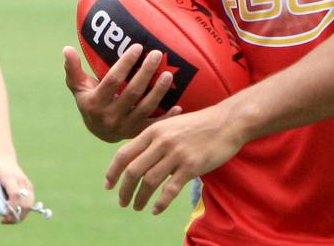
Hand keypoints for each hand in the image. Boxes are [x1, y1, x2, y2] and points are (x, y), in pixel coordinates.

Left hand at [0, 157, 33, 223]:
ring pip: (29, 204)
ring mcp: (26, 184)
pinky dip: (23, 211)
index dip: (11, 207)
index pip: (15, 195)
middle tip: (4, 220)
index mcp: (10, 177)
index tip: (4, 215)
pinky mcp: (29, 187)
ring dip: (21, 215)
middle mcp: (21, 181)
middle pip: (25, 203)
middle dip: (17, 215)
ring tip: (9, 219)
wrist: (3, 156)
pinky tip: (13, 213)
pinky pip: (30, 202)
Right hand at [63, 43, 178, 142]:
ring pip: (145, 108)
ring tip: (169, 74)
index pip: (113, 80)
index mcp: (95, 103)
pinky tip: (179, 105)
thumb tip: (66, 48)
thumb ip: (73, 68)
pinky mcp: (137, 133)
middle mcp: (110, 117)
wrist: (98, 131)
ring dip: (158, 91)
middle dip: (146, 72)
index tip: (138, 47)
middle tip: (157, 54)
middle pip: (132, 93)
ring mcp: (125, 127)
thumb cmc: (89, 100)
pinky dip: (167, 117)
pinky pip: (154, 125)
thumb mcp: (77, 86)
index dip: (126, 64)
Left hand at [104, 101, 244, 215]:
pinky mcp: (191, 167)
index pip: (124, 153)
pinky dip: (160, 203)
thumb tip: (135, 160)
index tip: (108, 185)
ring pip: (149, 181)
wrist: (226, 122)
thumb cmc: (196, 125)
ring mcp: (176, 155)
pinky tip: (156, 210)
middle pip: (133, 170)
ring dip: (140, 198)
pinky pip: (170, 189)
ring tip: (136, 207)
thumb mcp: (169, 126)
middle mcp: (161, 142)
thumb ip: (152, 140)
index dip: (112, 172)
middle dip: (124, 189)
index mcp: (152, 131)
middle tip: (122, 202)